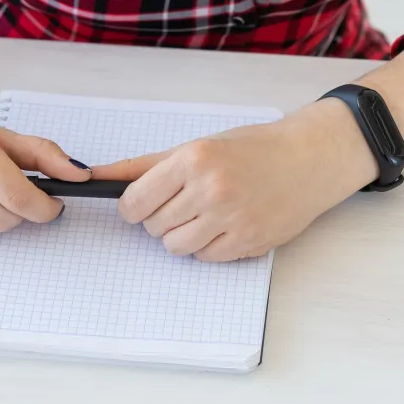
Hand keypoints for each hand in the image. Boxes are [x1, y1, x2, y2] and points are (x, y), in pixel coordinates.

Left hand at [89, 104, 373, 261]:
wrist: (306, 158)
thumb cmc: (250, 148)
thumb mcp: (196, 145)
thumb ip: (145, 165)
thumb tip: (97, 175)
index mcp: (193, 159)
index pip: (134, 202)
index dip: (132, 207)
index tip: (139, 204)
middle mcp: (210, 189)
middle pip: (154, 227)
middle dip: (160, 218)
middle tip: (183, 201)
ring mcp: (231, 219)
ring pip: (177, 247)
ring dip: (182, 235)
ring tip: (203, 213)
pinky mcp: (249, 242)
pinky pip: (206, 258)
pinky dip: (208, 246)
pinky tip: (225, 224)